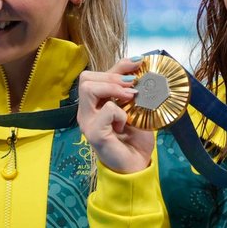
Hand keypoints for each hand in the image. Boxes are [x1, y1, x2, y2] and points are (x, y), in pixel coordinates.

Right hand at [78, 58, 154, 173]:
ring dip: (114, 89)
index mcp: (94, 103)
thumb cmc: (135, 138)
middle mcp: (86, 111)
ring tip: (131, 98)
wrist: (137, 165)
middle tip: (133, 86)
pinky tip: (125, 123)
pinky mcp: (94, 133)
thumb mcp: (135, 108)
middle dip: (114, 77)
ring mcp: (88, 122)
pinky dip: (120, 112)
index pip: (97, 75)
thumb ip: (131, 90)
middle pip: (86, 78)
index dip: (118, 65)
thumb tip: (140, 65)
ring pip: (89, 88)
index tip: (139, 62)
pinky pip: (106, 110)